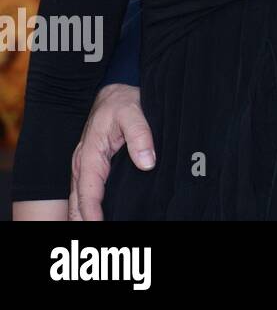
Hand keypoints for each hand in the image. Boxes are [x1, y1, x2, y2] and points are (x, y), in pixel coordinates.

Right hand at [68, 83, 153, 220]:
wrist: (115, 92)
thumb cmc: (122, 102)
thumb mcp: (133, 113)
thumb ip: (140, 136)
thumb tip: (148, 162)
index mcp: (89, 154)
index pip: (89, 192)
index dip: (92, 213)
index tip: (98, 227)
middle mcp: (83, 164)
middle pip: (77, 202)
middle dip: (83, 221)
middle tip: (95, 235)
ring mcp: (85, 167)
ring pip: (79, 200)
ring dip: (83, 217)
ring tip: (95, 231)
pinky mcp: (92, 168)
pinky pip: (87, 193)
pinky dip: (87, 208)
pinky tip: (97, 218)